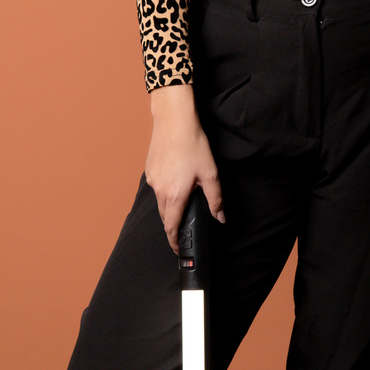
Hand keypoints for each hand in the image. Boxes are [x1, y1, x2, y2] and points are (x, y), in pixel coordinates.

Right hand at [145, 85, 224, 251]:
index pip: (172, 226)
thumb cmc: (193, 144)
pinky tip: (175, 183)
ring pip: (159, 202)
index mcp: (175, 195)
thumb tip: (220, 217)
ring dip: (169, 208)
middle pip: (164, 217)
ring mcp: (152, 180)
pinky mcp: (149, 170)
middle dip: (173, 226)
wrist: (174, 120)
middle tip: (183, 230)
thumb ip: (216, 199)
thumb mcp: (211, 174)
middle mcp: (160, 190)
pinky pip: (156, 188)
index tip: (179, 249)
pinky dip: (164, 192)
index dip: (174, 241)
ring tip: (181, 205)